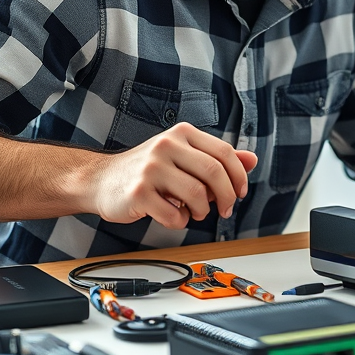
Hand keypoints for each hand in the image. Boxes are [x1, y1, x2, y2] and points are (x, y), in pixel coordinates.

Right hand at [89, 123, 257, 228]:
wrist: (101, 180)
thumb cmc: (147, 170)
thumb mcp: (184, 157)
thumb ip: (217, 158)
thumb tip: (252, 159)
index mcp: (182, 133)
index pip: (224, 152)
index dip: (239, 176)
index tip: (240, 193)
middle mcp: (167, 145)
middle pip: (214, 172)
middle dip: (227, 197)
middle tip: (225, 210)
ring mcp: (151, 167)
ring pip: (197, 194)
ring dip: (202, 211)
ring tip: (195, 212)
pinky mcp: (139, 191)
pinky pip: (175, 214)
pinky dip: (180, 221)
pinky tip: (172, 214)